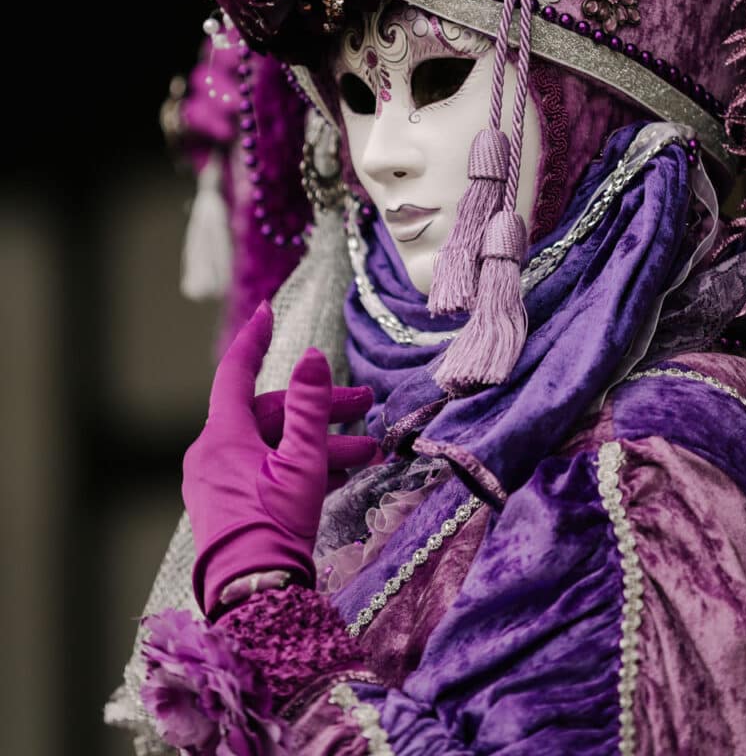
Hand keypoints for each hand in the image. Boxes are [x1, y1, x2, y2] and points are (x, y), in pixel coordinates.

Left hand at [183, 301, 376, 615]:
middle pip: (270, 415)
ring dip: (320, 444)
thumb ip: (309, 407)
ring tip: (368, 452)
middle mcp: (213, 454)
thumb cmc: (276, 527)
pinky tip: (339, 475)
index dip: (255, 339)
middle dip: (321, 410)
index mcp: (223, 436)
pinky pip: (265, 471)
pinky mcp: (227, 507)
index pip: (236, 372)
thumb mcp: (303, 461)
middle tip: (365, 405)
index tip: (268, 312)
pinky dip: (300, 466)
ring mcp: (217, 483)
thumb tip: (312, 356)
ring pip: (273, 446)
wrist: (254, 598)